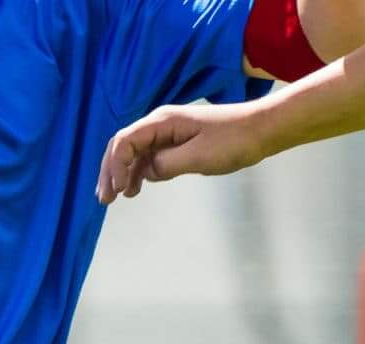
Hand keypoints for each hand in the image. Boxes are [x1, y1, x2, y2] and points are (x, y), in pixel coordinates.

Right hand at [96, 100, 276, 202]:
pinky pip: (149, 157)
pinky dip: (138, 173)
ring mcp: (167, 134)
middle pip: (123, 146)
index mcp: (162, 122)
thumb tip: (146, 172)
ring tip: (115, 198)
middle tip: (104, 199)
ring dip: (121, 174)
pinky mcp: (176, 143)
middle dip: (110, 172)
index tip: (117, 191)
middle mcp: (160, 125)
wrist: (260, 130)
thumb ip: (167, 165)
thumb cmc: (233, 141)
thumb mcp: (199, 157)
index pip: (125, 142)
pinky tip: (135, 189)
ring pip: (134, 153)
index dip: (115, 166)